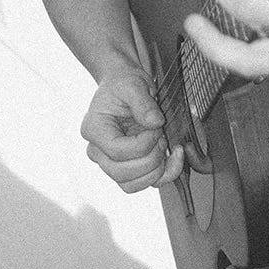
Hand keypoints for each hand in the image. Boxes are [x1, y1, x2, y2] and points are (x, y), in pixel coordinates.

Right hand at [80, 66, 183, 192]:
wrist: (123, 85)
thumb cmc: (123, 84)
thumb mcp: (133, 84)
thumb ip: (143, 103)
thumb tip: (155, 122)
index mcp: (94, 129)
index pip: (117, 151)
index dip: (143, 144)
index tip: (157, 126)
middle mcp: (98, 151)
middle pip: (121, 173)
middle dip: (151, 158)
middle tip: (162, 135)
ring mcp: (110, 162)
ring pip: (131, 184)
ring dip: (157, 171)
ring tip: (166, 145)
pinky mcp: (126, 166)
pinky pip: (143, 183)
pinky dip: (163, 175)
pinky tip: (173, 156)